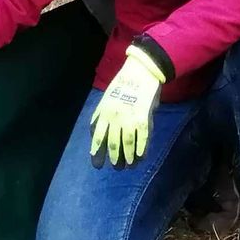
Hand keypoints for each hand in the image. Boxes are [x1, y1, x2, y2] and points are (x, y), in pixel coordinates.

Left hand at [88, 48, 167, 166]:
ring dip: (128, 157)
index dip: (97, 150)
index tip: (97, 163)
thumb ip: (101, 114)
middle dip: (114, 157)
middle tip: (116, 167)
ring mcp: (129, 118)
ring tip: (129, 165)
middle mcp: (115, 117)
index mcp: (104, 111)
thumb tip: (95, 130)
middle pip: (113, 142)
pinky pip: (142, 138)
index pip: (98, 135)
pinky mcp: (144, 118)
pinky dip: (142, 149)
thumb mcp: (106, 98)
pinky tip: (141, 157)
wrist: (140, 72)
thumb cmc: (123, 84)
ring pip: (127, 143)